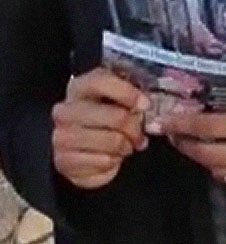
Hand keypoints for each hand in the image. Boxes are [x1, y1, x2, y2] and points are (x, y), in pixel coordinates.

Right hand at [51, 68, 148, 189]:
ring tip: (125, 145)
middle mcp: (65, 111)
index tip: (145, 105)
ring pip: (113, 141)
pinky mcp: (64, 161)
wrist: (86, 152)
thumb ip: (131, 97)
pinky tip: (111, 157)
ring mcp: (61, 137)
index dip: (128, 93)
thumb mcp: (120, 101)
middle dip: (135, 128)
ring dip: (126, 146)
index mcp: (79, 88)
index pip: (101, 82)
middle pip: (116, 116)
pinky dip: (115, 161)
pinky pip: (104, 161)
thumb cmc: (107, 120)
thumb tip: (144, 105)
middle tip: (139, 134)